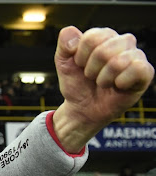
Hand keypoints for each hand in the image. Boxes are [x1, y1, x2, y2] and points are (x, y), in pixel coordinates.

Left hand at [53, 26, 153, 152]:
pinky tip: (118, 86)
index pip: (92, 37)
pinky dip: (120, 82)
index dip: (81, 57)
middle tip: (92, 76)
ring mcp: (136, 56)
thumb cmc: (77, 84)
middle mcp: (123, 41)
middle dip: (91, 70)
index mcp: (104, 36)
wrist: (83, 108)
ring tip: (103, 83)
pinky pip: (138, 69)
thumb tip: (71, 32)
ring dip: (103, 79)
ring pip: (118, 61)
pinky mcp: (145, 72)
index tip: (80, 65)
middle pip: (103, 50)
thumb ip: (64, 44)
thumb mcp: (64, 63)